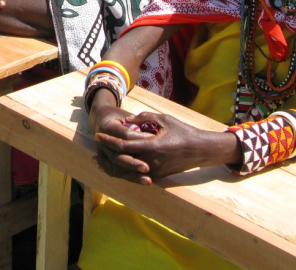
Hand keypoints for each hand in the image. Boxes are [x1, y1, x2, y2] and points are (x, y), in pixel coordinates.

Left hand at [93, 111, 218, 184]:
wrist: (200, 150)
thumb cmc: (182, 131)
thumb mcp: (163, 119)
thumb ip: (144, 118)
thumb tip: (127, 120)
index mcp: (151, 147)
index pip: (123, 145)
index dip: (109, 140)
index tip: (98, 134)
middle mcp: (151, 162)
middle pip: (122, 159)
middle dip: (107, 151)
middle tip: (95, 143)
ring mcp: (154, 171)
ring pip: (128, 169)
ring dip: (113, 163)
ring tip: (100, 157)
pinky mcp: (158, 176)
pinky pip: (137, 174)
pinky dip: (125, 169)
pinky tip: (117, 163)